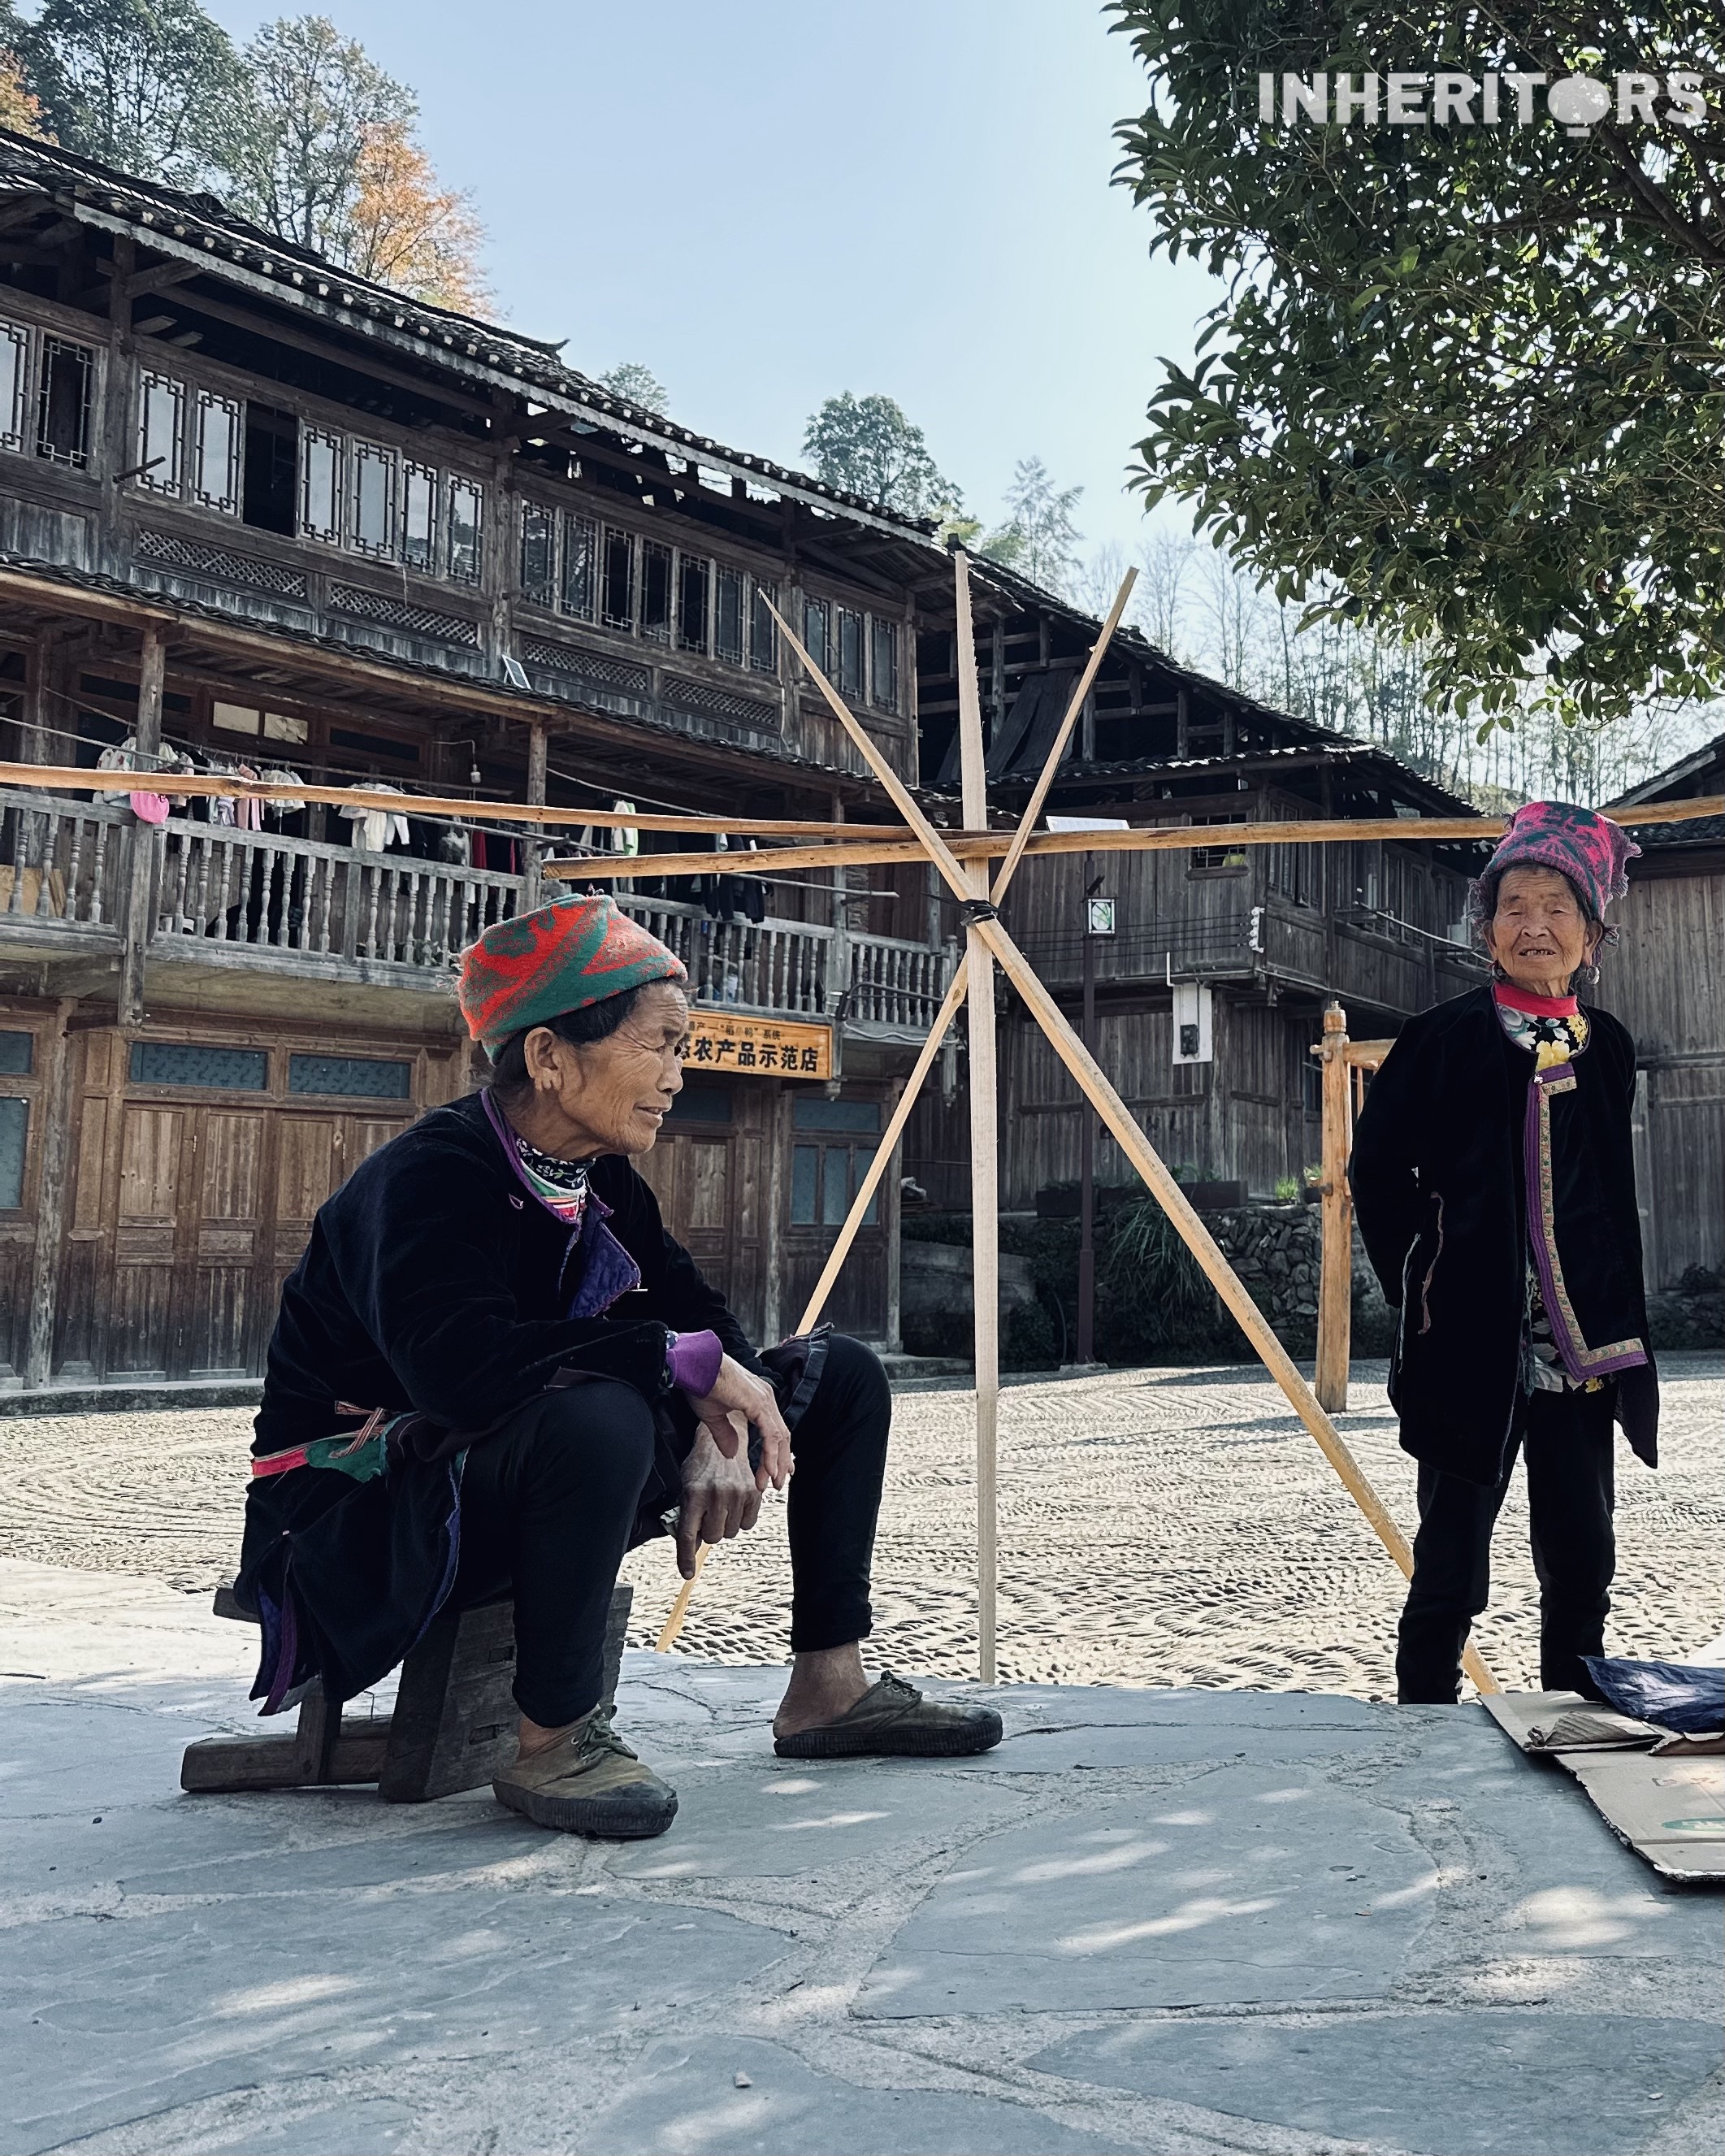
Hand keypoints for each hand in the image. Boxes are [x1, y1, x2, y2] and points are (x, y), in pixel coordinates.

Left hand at [675, 1416, 762, 1578]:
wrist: (722, 1440)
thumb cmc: (701, 1465)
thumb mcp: (686, 1488)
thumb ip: (687, 1518)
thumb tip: (692, 1548)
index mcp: (693, 1494)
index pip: (688, 1535)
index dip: (686, 1558)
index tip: (687, 1573)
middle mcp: (715, 1494)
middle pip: (712, 1537)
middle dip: (708, 1531)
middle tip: (707, 1515)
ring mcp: (736, 1493)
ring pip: (730, 1533)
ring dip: (725, 1525)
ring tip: (720, 1506)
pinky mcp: (753, 1492)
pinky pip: (748, 1524)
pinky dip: (741, 1520)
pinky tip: (734, 1505)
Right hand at [686, 1353, 794, 1492]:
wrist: (694, 1366)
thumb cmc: (701, 1383)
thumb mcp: (714, 1415)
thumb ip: (725, 1434)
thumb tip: (732, 1453)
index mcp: (758, 1399)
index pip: (774, 1431)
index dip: (777, 1453)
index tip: (775, 1471)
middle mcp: (766, 1398)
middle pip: (782, 1436)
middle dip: (781, 1462)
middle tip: (778, 1482)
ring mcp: (764, 1399)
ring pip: (779, 1437)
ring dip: (777, 1463)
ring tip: (773, 1482)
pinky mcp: (758, 1403)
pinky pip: (770, 1434)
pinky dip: (771, 1454)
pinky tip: (769, 1470)